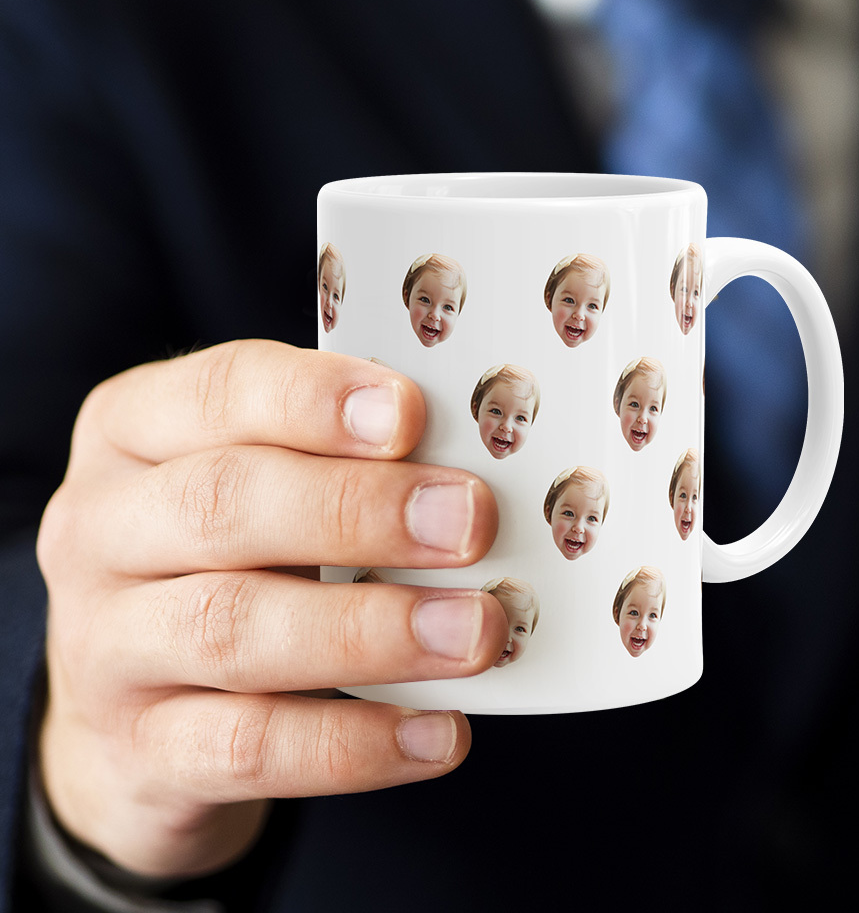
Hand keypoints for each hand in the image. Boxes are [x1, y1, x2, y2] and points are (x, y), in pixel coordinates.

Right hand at [36, 340, 505, 877]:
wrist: (132, 705)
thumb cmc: (225, 556)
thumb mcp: (257, 483)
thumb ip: (333, 464)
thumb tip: (461, 478)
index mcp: (132, 430)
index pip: (219, 392)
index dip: (316, 400)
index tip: (412, 414)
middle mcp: (101, 528)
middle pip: (223, 504)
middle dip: (359, 510)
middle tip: (469, 523)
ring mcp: (106, 645)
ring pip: (234, 628)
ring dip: (371, 629)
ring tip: (474, 631)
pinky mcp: (141, 749)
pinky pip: (248, 749)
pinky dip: (354, 742)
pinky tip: (438, 732)